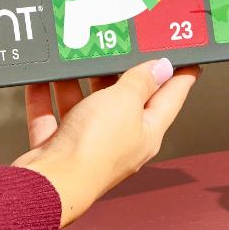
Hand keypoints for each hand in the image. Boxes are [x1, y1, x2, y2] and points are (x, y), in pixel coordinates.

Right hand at [12, 59, 199, 227]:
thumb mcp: (125, 102)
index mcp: (147, 133)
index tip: (188, 60)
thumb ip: (141, 81)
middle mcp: (119, 140)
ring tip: (75, 58)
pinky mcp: (56, 149)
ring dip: (77, 84)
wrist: (48, 184)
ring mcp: (87, 145)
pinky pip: (51, 118)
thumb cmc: (93, 149)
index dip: (181, 77)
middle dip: (119, 73)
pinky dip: (45, 99)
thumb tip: (161, 68)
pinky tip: (40, 81)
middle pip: (125, 99)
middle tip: (120, 46)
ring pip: (85, 106)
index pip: (171, 98)